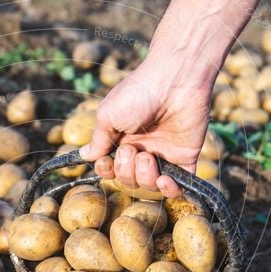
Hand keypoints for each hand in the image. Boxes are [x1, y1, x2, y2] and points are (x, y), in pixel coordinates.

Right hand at [79, 59, 211, 197]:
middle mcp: (142, 149)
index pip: (111, 167)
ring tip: (147, 156)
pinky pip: (179, 187)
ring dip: (144, 176)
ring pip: (149, 185)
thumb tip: (85, 156)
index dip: (107, 171)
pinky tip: (164, 179)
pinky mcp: (185, 158)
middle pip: (128, 180)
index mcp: (123, 139)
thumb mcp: (109, 115)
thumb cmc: (138, 93)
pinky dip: (170, 190)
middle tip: (131, 150)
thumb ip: (99, 140)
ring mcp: (164, 155)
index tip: (106, 161)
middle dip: (125, 171)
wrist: (175, 81)